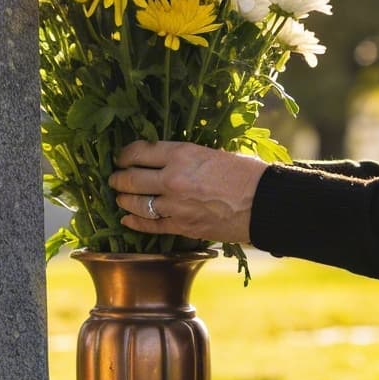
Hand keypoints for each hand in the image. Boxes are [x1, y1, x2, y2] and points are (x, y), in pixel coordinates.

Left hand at [110, 141, 269, 246]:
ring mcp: (175, 206)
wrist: (264, 203)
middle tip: (114, 178)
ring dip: (124, 200)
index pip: (140, 152)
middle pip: (131, 178)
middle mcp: (172, 178)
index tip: (122, 157)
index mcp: (182, 154)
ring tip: (121, 197)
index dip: (125, 155)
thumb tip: (166, 161)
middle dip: (118, 178)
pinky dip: (135, 223)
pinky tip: (127, 220)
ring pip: (137, 204)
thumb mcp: (213, 153)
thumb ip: (185, 158)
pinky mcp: (182, 227)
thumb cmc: (246, 173)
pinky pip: (150, 226)